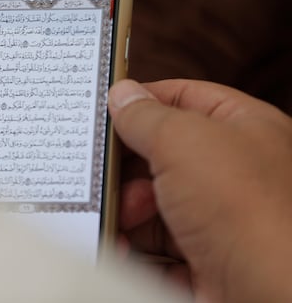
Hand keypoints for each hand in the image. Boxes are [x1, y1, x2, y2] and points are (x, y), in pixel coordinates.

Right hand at [111, 79, 291, 302]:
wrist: (274, 297)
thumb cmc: (248, 211)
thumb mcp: (183, 141)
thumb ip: (146, 115)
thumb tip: (123, 96)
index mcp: (246, 129)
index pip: (187, 99)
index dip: (144, 100)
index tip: (104, 109)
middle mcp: (239, 174)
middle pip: (165, 156)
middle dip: (128, 165)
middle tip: (103, 170)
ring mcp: (225, 223)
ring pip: (158, 206)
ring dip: (128, 210)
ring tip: (118, 216)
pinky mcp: (210, 266)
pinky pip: (160, 252)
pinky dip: (135, 249)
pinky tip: (121, 245)